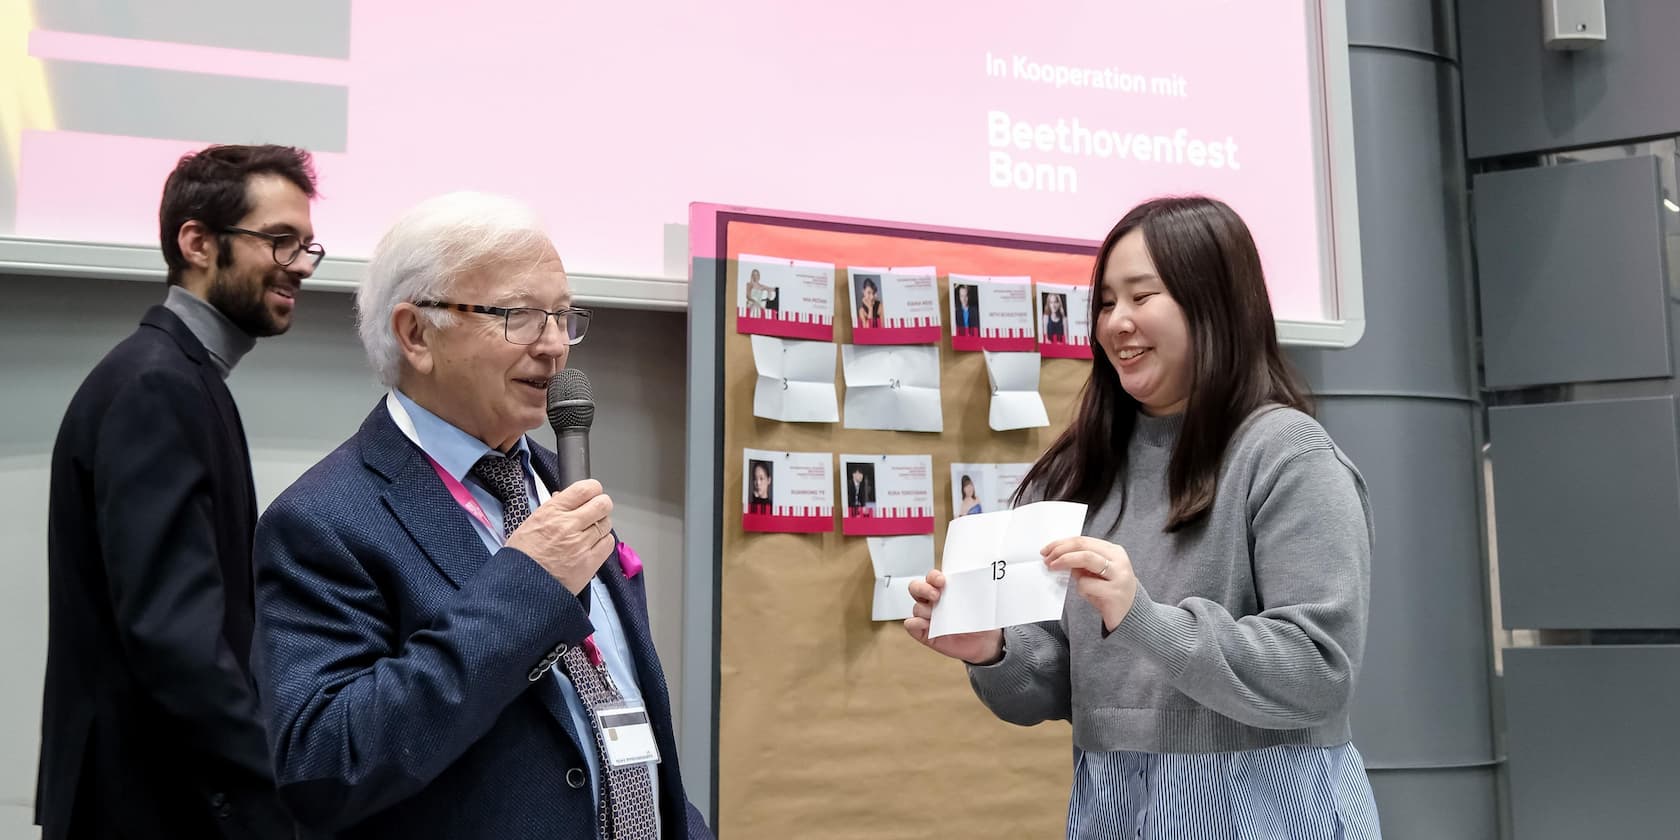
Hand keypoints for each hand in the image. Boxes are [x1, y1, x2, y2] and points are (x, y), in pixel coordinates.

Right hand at [505, 479, 615, 593]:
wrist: (521, 587)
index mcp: (551, 512)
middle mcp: (568, 525)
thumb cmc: (522, 558)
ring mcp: (581, 544)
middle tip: (595, 512)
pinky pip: (608, 543)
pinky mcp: (589, 562)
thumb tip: (565, 498)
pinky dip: (603, 542)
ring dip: (601, 525)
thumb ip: (551, 510)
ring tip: (590, 532)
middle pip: (602, 504)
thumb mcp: (529, 524)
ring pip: (607, 523)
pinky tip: (593, 545)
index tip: (592, 494)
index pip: (585, 489)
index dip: (593, 490)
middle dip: (601, 506)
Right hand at [903, 569, 1003, 664]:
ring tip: (938, 615)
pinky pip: (911, 625)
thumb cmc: (979, 619)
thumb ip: (972, 594)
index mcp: (943, 590)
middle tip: (936, 595)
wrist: (983, 641)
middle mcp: (932, 602)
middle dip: (923, 588)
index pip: (931, 577)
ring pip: (916, 608)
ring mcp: (927, 617)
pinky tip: (927, 625)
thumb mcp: (979, 604)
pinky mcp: (925, 633)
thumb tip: (973, 587)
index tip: (942, 580)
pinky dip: (915, 624)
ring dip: (925, 610)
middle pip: (915, 588)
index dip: (933, 576)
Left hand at [1043, 537, 1137, 631]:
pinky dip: (1080, 588)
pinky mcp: (1114, 592)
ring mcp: (1118, 575)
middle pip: (1083, 545)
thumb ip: (1082, 563)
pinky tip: (1087, 595)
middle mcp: (1118, 560)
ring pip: (1086, 558)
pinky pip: (1087, 584)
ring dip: (1065, 561)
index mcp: (1114, 551)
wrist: (1132, 616)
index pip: (1083, 540)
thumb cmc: (1110, 593)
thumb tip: (1057, 556)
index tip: (1047, 550)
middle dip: (1060, 550)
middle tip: (1046, 558)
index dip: (1062, 543)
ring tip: (1053, 567)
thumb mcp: (1096, 574)